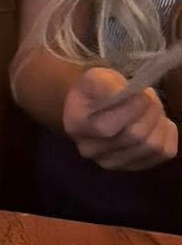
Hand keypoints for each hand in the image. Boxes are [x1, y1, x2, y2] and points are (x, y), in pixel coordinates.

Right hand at [62, 66, 179, 171]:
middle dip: (150, 111)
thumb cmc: (96, 91)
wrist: (96, 107)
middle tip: (150, 96)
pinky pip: (165, 153)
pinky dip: (168, 134)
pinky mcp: (135, 166)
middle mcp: (91, 150)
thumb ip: (107, 85)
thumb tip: (128, 94)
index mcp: (76, 126)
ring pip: (152, 147)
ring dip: (160, 122)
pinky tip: (159, 123)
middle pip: (134, 137)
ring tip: (154, 108)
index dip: (131, 109)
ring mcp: (113, 163)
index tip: (141, 92)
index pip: (107, 127)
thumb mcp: (96, 78)